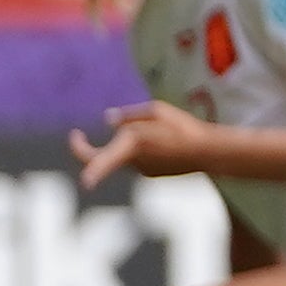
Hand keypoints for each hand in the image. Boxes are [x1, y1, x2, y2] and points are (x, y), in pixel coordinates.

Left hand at [71, 99, 216, 186]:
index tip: (76, 144)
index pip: (99, 158)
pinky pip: (136, 159)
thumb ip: (129, 116)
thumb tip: (108, 120)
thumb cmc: (184, 127)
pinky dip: (140, 149)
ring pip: (122, 155)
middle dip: (87, 149)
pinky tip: (163, 141)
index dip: (82, 154)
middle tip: (76, 135)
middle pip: (101, 159)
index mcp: (132, 143)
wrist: (209, 153)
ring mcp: (142, 170)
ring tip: (157, 129)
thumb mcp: (157, 110)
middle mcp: (134, 162)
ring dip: (126, 143)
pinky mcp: (150, 174)